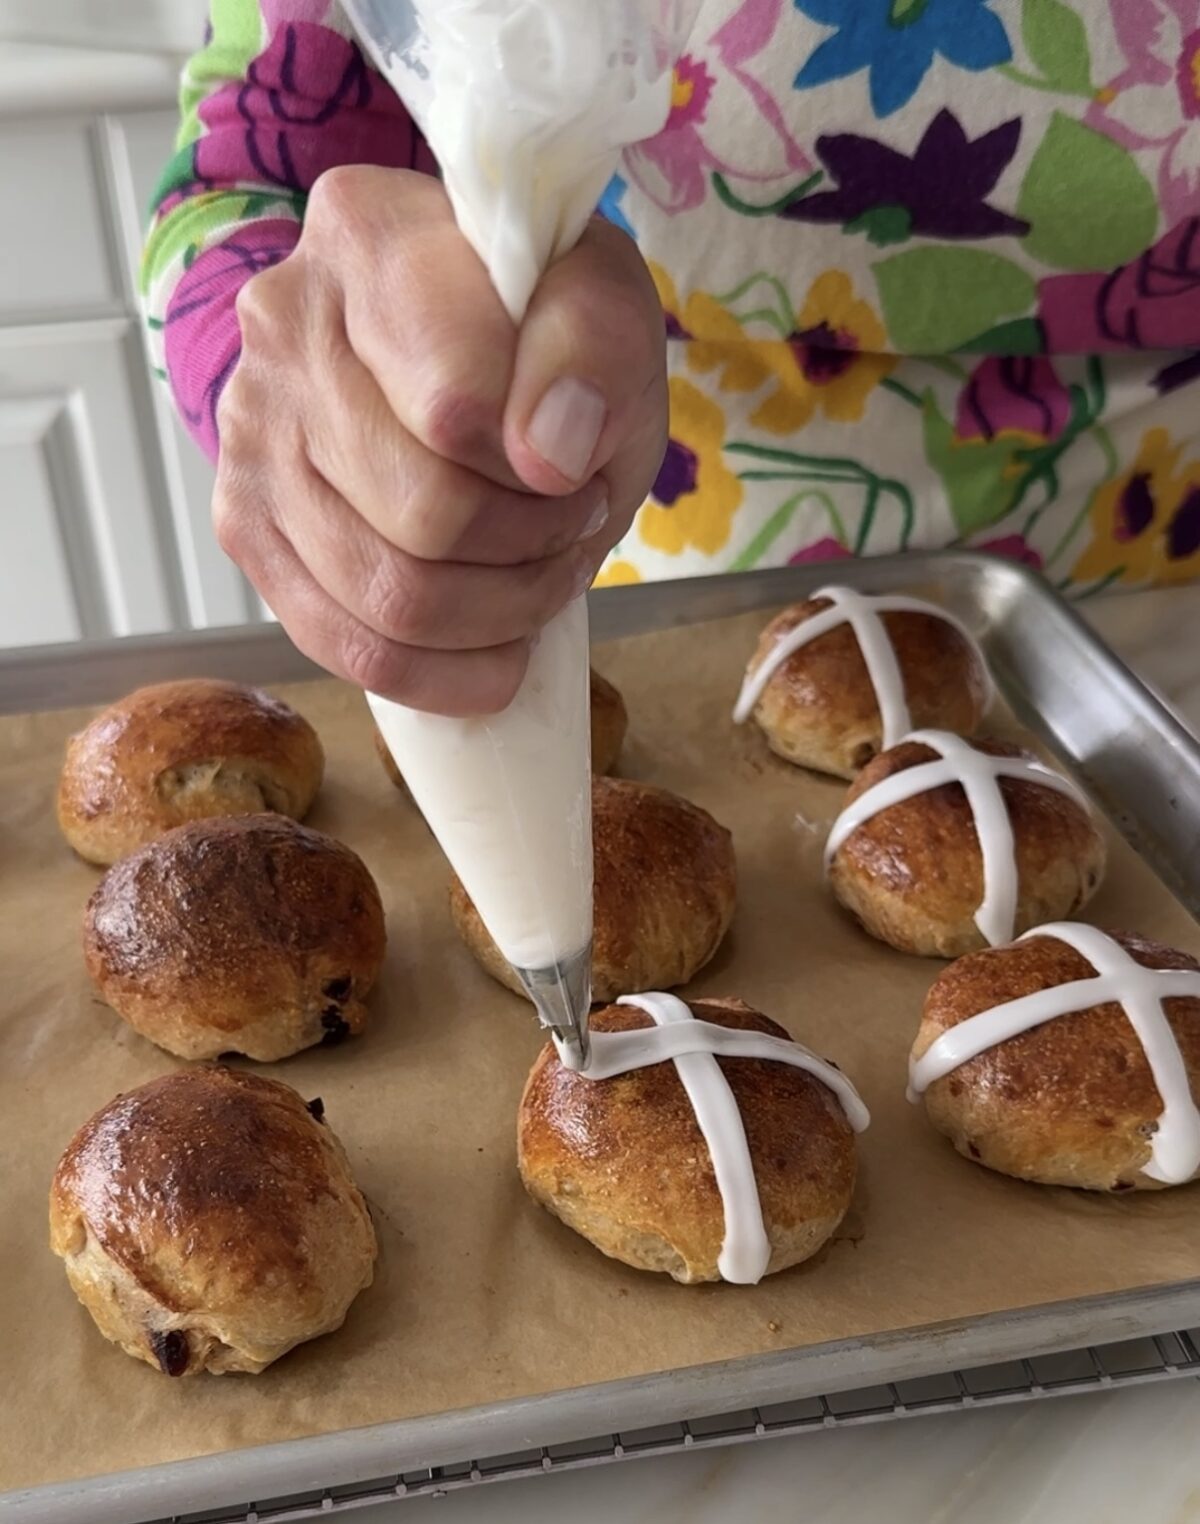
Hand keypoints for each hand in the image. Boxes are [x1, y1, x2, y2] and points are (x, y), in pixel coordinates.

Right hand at [213, 166, 666, 715]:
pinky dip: (437, 675)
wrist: (459, 340)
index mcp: (367, 238)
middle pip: (425, 516)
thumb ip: (590, 348)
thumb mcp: (603, 305)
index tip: (582, 465)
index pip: (456, 406)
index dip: (544, 469)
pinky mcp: (244, 525)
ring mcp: (249, 434)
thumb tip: (549, 455)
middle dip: (532, 551)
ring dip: (498, 615)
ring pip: (387, 596)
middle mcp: (281, 327)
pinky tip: (496, 661)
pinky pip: (341, 644)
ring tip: (539, 574)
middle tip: (571, 527)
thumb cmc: (535, 326)